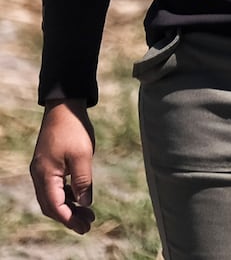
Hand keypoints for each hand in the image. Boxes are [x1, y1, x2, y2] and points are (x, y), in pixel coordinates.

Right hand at [30, 99, 95, 233]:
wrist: (64, 104)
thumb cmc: (73, 128)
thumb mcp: (82, 155)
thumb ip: (83, 181)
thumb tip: (85, 203)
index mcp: (45, 174)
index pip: (55, 206)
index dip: (69, 219)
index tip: (85, 227)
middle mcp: (39, 174)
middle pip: (51, 205)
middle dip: (69, 216)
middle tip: (88, 224)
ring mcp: (42, 168)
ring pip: (53, 196)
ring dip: (69, 206)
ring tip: (88, 213)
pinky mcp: (48, 163)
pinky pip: (55, 186)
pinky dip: (67, 194)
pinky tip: (80, 196)